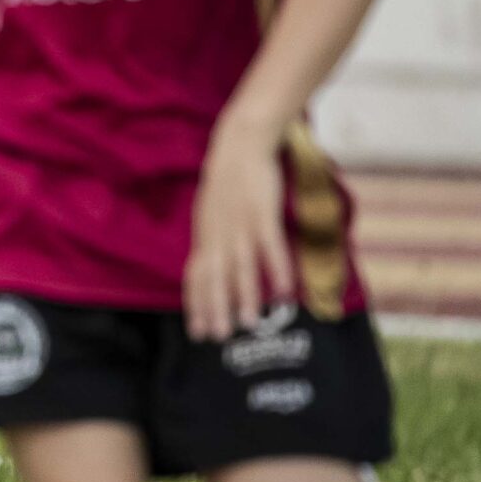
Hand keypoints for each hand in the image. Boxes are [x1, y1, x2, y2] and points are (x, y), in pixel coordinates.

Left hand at [184, 121, 294, 339]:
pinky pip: (269, 247)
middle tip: (218, 337)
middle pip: (214, 278)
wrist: (240, 144)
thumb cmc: (229, 181)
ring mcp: (240, 225)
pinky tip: (285, 291)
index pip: (195, 277)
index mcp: (205, 235)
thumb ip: (213, 240)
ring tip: (249, 322)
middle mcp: (218, 234)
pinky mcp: (262, 214)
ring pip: (241, 267)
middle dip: (215, 309)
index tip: (197, 331)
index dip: (196, 304)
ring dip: (245, 296)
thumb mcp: (212, 213)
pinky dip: (277, 270)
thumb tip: (213, 265)